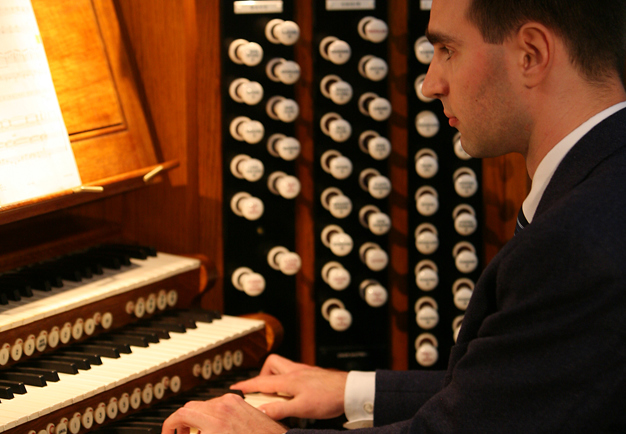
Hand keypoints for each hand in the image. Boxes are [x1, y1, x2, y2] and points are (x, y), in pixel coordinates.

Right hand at [161, 393, 286, 433]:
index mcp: (215, 421)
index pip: (181, 414)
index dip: (169, 426)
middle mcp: (223, 407)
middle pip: (191, 408)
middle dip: (182, 423)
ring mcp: (234, 402)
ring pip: (205, 405)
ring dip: (197, 419)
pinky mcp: (242, 403)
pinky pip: (219, 404)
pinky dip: (211, 415)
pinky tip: (215, 428)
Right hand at [230, 354, 347, 420]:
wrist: (350, 390)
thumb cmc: (328, 397)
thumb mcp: (302, 408)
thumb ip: (280, 409)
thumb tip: (261, 410)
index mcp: (288, 380)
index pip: (261, 381)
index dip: (246, 385)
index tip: (235, 388)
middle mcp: (295, 371)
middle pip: (272, 365)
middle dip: (262, 376)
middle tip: (262, 392)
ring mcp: (304, 371)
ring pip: (283, 367)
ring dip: (276, 378)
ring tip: (278, 394)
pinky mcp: (312, 374)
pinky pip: (294, 373)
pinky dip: (288, 381)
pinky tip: (294, 394)